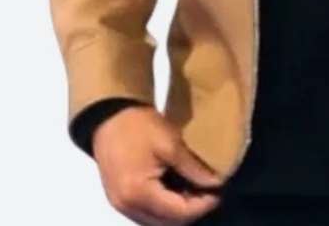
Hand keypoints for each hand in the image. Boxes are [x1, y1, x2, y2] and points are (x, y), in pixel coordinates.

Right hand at [93, 106, 220, 224]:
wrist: (109, 115)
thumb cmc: (138, 126)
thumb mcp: (170, 143)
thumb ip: (193, 168)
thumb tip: (216, 182)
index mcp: (139, 194)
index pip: (179, 213)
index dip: (203, 204)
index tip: (220, 191)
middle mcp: (127, 207)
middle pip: (166, 222)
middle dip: (190, 210)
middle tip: (208, 191)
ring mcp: (120, 205)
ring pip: (155, 221)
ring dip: (176, 210)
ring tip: (193, 190)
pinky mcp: (118, 198)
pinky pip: (145, 213)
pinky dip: (162, 206)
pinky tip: (174, 190)